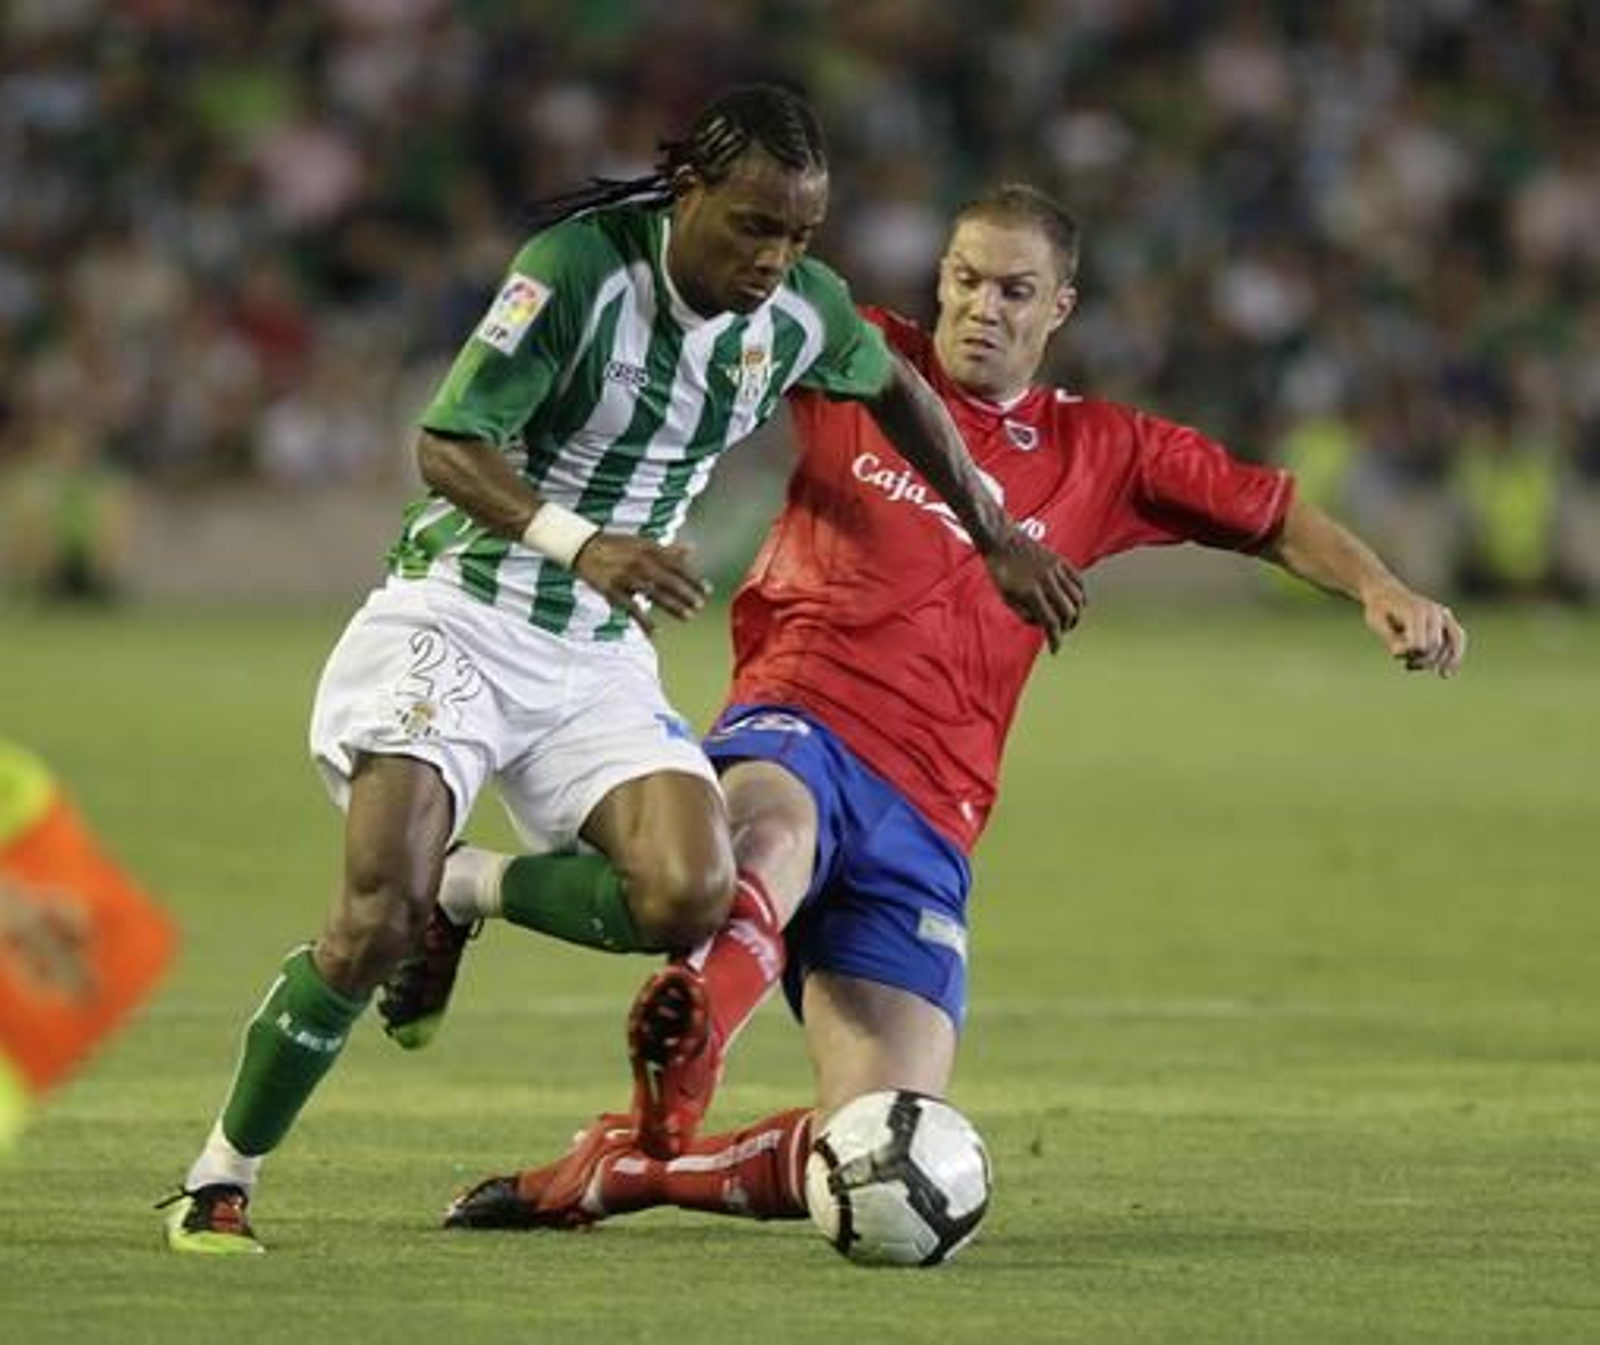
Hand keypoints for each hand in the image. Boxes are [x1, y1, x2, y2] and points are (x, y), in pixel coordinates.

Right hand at [572, 535, 709, 635]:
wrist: (584, 547)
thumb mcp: (643, 543)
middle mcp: (640, 562)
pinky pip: (631, 608)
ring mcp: (626, 576)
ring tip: (688, 617)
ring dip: (673, 606)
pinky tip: (656, 632)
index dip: (693, 578)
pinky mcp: (613, 590)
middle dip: (686, 594)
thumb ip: (668, 550)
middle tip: (700, 605)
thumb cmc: (617, 546)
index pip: (677, 565)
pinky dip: (644, 621)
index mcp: (649, 550)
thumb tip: (692, 549)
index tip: (708, 590)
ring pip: (653, 593)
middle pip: (668, 580)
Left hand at [984, 528, 1086, 652]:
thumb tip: (1043, 624)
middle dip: (1066, 627)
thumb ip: (1024, 614)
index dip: (1055, 639)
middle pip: (1068, 612)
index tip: (1055, 649)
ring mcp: (1056, 569)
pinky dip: (1081, 595)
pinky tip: (1076, 603)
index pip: (1050, 622)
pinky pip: (1078, 582)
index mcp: (1030, 591)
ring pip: (1077, 598)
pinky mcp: (1061, 561)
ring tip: (1069, 620)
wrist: (1002, 540)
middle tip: (1060, 632)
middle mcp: (1046, 580)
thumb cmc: (1001, 571)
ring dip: (1076, 613)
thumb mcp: (1005, 597)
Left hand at [1363, 582, 1466, 677]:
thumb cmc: (1379, 610)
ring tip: (1414, 665)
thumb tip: (1402, 653)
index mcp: (1416, 611)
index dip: (1408, 654)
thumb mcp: (1375, 623)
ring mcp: (1443, 615)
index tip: (1395, 653)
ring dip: (1434, 662)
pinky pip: (1457, 640)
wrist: (1386, 594)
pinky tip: (1446, 675)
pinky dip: (1454, 658)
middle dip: (1421, 660)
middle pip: (1434, 647)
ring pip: (1450, 646)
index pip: (1419, 644)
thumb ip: (1389, 639)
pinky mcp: (1447, 621)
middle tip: (1407, 664)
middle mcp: (1434, 612)